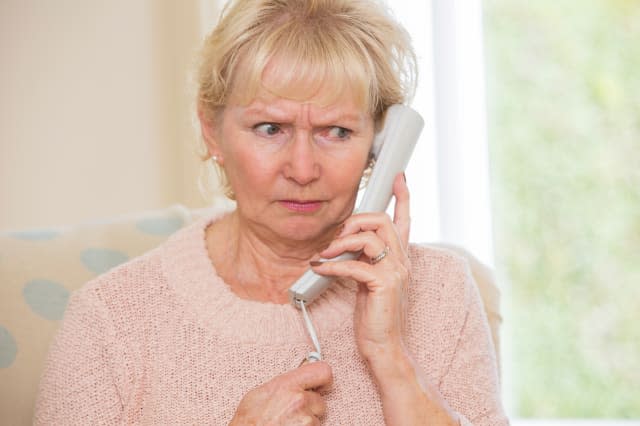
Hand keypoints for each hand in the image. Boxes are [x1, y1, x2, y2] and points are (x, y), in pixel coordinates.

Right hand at [230, 361, 331, 425]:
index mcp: (287, 385)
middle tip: (292, 413)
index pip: (322, 371)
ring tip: (286, 424)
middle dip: (310, 407)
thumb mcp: (258, 394)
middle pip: (320, 401)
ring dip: (306, 422)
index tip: (320, 386)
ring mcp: (306, 420)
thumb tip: (296, 379)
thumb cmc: (248, 423)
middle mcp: (300, 400)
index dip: (324, 380)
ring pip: (316, 419)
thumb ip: (282, 384)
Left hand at [311, 173, 410, 362]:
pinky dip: (331, 265)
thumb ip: (364, 259)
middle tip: (336, 236)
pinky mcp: (383, 285)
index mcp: (400, 258)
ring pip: (369, 238)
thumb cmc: (374, 314)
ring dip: (340, 243)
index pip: (405, 221)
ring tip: (324, 255)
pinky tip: (318, 268)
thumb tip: (344, 243)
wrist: (383, 346)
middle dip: (354, 221)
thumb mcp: (368, 280)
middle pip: (381, 221)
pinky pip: (354, 265)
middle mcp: (402, 261)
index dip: (403, 197)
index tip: (399, 178)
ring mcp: (395, 272)